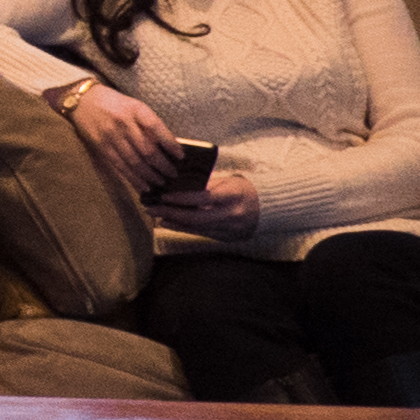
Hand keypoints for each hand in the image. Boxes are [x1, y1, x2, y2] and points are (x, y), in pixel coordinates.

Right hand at [59, 83, 185, 194]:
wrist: (83, 100)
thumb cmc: (114, 102)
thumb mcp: (134, 106)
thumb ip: (148, 123)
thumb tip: (167, 146)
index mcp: (136, 109)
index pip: (156, 127)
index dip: (170, 143)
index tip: (181, 156)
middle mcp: (124, 122)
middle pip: (147, 148)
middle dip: (162, 165)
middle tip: (173, 175)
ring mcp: (112, 136)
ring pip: (134, 161)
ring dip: (150, 175)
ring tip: (161, 182)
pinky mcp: (102, 146)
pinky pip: (120, 166)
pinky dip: (133, 178)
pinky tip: (143, 186)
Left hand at [147, 173, 263, 241]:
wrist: (269, 208)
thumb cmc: (246, 189)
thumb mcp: (230, 181)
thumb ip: (207, 185)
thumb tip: (180, 186)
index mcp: (233, 195)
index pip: (203, 198)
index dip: (181, 198)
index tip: (163, 196)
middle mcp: (232, 214)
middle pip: (196, 217)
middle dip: (171, 213)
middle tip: (151, 208)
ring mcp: (230, 229)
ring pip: (197, 228)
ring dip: (174, 222)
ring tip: (157, 216)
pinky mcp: (228, 238)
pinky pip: (202, 234)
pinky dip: (185, 229)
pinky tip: (171, 224)